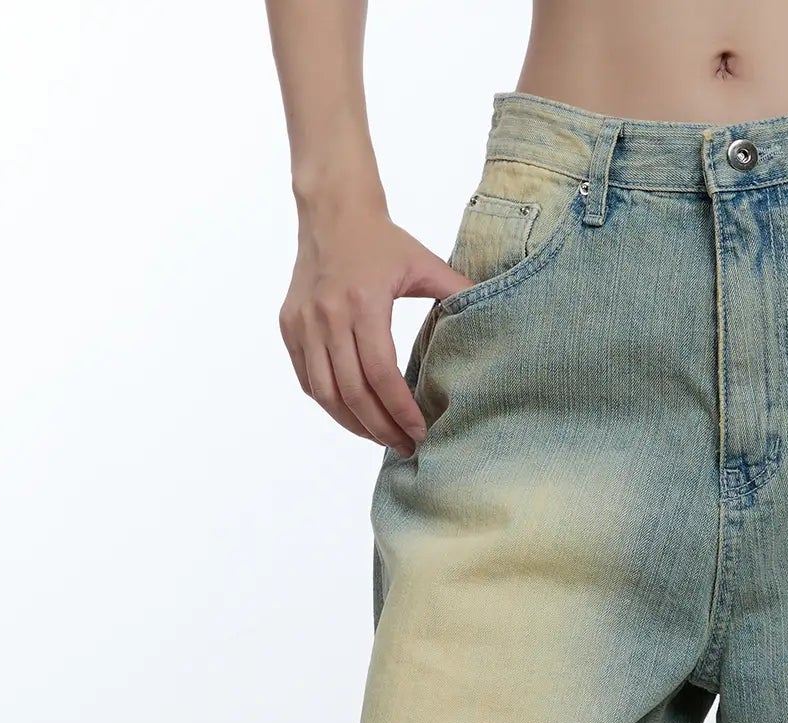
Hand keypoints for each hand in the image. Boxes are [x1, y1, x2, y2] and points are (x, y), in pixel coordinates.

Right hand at [279, 202, 470, 450]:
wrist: (333, 211)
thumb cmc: (381, 240)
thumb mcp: (424, 263)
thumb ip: (459, 292)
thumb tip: (498, 315)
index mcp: (363, 303)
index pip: (381, 374)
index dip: (400, 411)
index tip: (419, 432)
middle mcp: (327, 316)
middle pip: (353, 392)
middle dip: (381, 428)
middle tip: (405, 447)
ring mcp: (303, 323)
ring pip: (326, 393)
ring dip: (354, 424)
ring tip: (381, 437)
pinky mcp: (289, 326)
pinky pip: (308, 380)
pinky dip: (330, 404)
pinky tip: (353, 416)